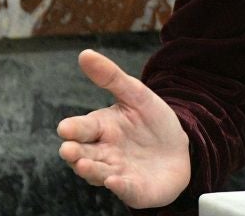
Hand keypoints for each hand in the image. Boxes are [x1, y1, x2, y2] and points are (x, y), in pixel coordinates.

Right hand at [57, 48, 192, 207]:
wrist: (179, 149)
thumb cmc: (152, 122)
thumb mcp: (136, 94)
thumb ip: (111, 77)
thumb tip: (85, 53)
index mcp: (101, 128)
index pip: (81, 128)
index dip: (72, 129)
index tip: (65, 128)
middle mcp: (103, 153)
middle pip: (83, 153)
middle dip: (74, 152)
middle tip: (68, 149)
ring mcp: (116, 172)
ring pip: (98, 173)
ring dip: (90, 170)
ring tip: (83, 165)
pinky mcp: (133, 190)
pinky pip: (125, 189)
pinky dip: (118, 185)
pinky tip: (113, 180)